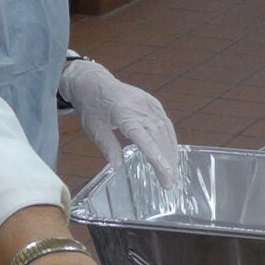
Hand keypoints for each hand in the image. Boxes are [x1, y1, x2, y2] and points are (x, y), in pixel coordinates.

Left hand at [59, 59, 182, 186]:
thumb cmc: (92, 106)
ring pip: (166, 130)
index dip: (158, 160)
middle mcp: (140, 108)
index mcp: (124, 114)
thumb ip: (108, 148)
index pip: (146, 141)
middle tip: (170, 182)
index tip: (166, 176)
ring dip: (171, 151)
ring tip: (172, 171)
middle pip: (159, 138)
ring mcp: (149, 103)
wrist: (93, 81)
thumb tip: (118, 168)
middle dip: (167, 161)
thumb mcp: (95, 130)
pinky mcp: (152, 102)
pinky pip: (165, 122)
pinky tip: (171, 152)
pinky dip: (170, 138)